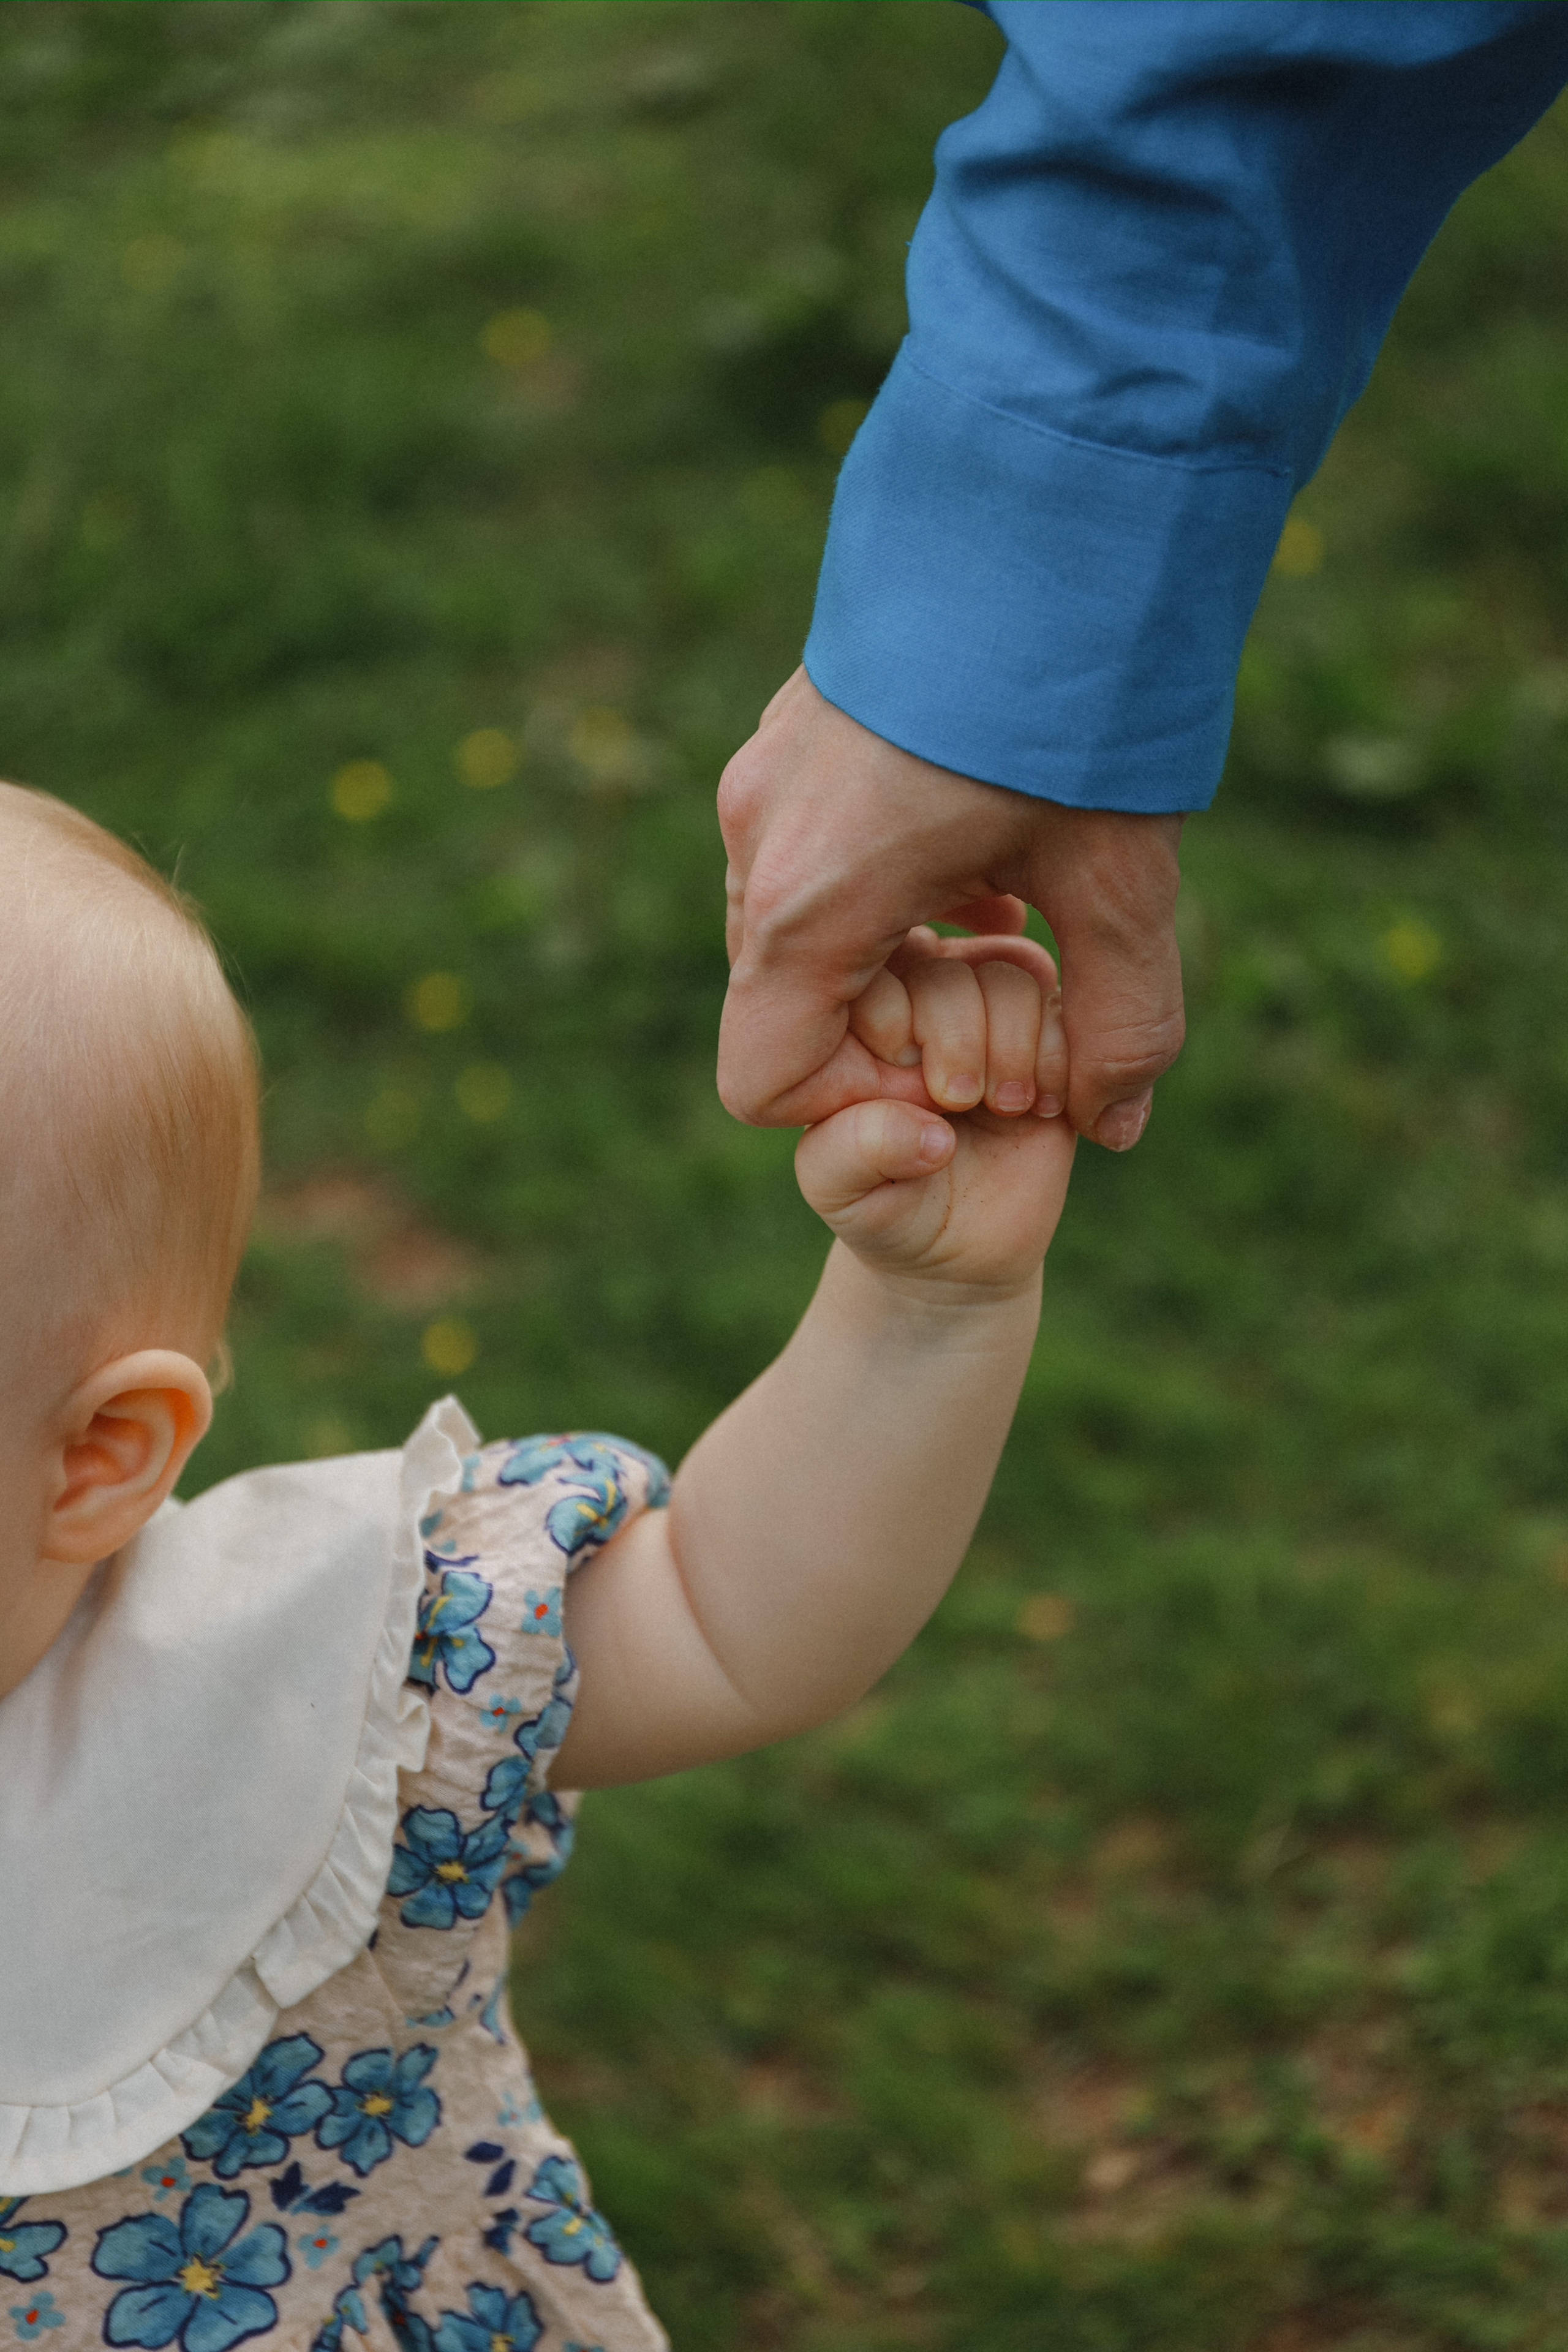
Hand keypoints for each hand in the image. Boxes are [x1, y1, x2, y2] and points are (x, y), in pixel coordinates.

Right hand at [719, 669, 1183, 1148]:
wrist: (1055, 491)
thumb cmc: (1081, 695)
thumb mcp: (1124, 878)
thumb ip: (1123, 1022)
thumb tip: (1119, 1126)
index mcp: (814, 897)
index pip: (765, 1080)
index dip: (859, 1104)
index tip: (959, 1070)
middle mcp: (760, 839)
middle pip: (782, 1003)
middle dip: (885, 1024)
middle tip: (998, 984)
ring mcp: (765, 772)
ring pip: (796, 926)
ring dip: (889, 949)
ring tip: (1000, 905)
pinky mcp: (792, 726)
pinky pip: (807, 851)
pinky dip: (882, 883)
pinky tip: (982, 844)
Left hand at [796, 939, 1076, 1299]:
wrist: (956, 1248)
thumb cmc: (882, 1206)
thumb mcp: (843, 1191)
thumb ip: (855, 1154)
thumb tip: (929, 1132)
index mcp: (859, 1021)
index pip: (873, 971)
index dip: (896, 1017)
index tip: (907, 1084)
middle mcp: (923, 1002)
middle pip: (948, 965)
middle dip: (960, 1033)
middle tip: (959, 1102)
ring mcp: (990, 1016)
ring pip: (1012, 976)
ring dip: (1014, 1043)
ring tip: (1008, 1107)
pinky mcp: (1050, 1040)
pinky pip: (1069, 1010)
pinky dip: (1061, 1056)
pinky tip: (1046, 1109)